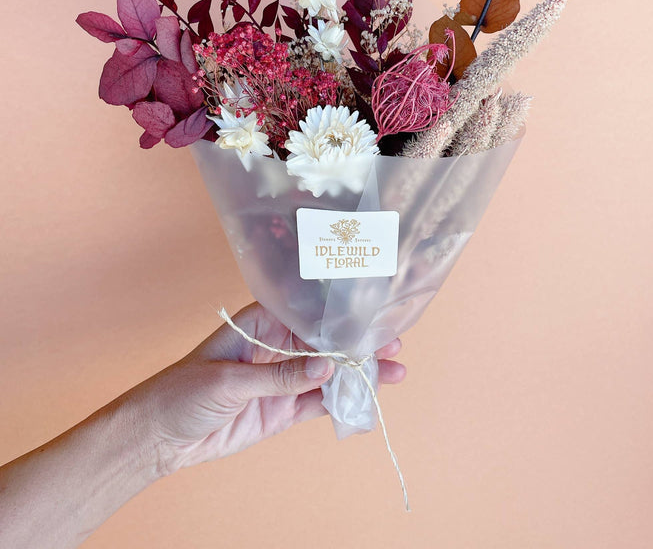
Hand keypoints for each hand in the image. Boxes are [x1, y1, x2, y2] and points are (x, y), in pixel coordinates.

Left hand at [130, 302, 405, 475]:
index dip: (340, 315)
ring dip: (359, 373)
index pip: (307, 315)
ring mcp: (281, 380)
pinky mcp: (281, 410)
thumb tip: (326, 368)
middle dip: (359, 343)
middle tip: (394, 343)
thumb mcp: (230, 379)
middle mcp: (276, 348)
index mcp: (261, 325)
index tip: (371, 316)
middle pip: (326, 343)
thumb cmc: (181, 391)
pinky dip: (341, 403)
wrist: (158, 437)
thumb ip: (279, 375)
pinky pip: (317, 404)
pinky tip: (366, 399)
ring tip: (395, 372)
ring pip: (328, 374)